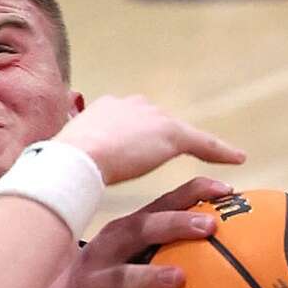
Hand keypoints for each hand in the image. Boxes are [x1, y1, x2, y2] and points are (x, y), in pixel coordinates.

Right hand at [24, 177, 232, 287]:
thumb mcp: (127, 266)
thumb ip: (163, 255)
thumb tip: (228, 255)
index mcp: (121, 236)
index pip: (158, 206)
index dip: (191, 193)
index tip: (227, 190)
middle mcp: (105, 253)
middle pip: (139, 230)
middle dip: (174, 224)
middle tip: (209, 226)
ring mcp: (93, 285)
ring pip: (122, 277)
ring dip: (150, 276)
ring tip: (179, 279)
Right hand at [57, 94, 245, 184]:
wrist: (74, 158)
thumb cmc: (59, 168)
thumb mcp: (61, 164)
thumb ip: (67, 166)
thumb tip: (49, 183)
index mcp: (104, 108)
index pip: (125, 119)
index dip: (130, 135)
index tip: (133, 146)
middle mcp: (130, 104)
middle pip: (153, 120)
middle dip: (159, 136)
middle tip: (163, 156)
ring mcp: (150, 116)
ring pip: (176, 133)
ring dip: (188, 146)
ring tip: (206, 158)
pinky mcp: (169, 133)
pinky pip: (201, 143)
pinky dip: (219, 151)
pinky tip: (238, 160)